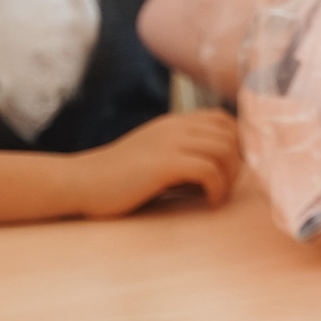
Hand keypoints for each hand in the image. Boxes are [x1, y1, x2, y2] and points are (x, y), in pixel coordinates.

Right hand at [72, 110, 242, 216]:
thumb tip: (222, 170)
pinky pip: (209, 170)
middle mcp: (175, 127)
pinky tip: (209, 202)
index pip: (223, 119)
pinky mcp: (163, 163)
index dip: (237, 142)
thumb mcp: (156, 157)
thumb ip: (184, 155)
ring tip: (216, 195)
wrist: (81, 183)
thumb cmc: (119, 179)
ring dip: (230, 177)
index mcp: (174, 123)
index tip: (230, 168)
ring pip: (225, 150)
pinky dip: (217, 188)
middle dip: (238, 163)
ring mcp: (169, 142)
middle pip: (231, 135)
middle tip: (226, 186)